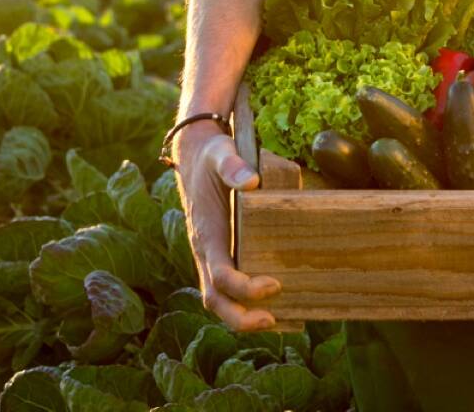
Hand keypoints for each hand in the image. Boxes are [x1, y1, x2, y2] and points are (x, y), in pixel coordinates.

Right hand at [175, 125, 280, 331]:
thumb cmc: (213, 156)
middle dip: (240, 318)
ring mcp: (211, 255)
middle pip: (214, 299)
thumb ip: (233, 165)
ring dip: (243, 316)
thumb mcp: (221, 153)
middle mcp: (205, 250)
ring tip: (277, 321)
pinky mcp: (220, 254)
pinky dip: (245, 303)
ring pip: (219, 299)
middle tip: (272, 321)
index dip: (243, 288)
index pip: (219, 274)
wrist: (197, 155)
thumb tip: (251, 181)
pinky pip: (227, 288)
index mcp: (207, 232)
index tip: (273, 284)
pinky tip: (275, 305)